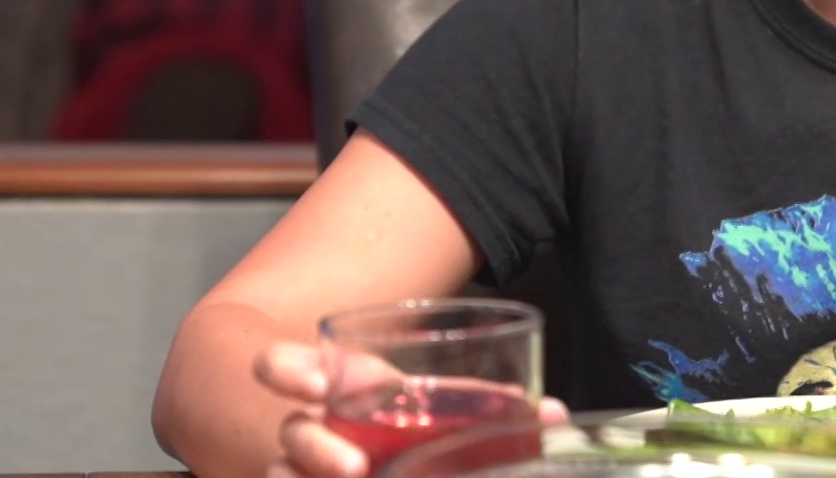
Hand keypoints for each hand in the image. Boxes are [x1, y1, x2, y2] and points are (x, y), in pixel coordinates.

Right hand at [255, 341, 568, 477]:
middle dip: (316, 447)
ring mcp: (308, 469)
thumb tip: (553, 414)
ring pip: (285, 475)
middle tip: (357, 466)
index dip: (288, 371)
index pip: (282, 367)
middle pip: (293, 434)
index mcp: (338, 385)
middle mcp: (313, 429)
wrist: (378, 450)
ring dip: (313, 477)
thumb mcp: (443, 400)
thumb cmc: (408, 414)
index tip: (318, 384)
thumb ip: (486, 403)